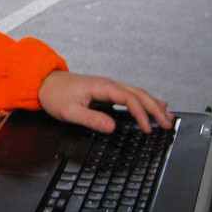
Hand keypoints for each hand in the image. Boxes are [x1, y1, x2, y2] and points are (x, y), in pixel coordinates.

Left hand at [37, 70, 172, 133]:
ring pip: (136, 93)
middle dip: (155, 109)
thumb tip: (111, 126)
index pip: (129, 99)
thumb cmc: (54, 94)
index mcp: (102, 87)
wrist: (43, 82)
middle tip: (168, 123)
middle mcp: (108, 84)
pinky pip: (129, 94)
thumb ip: (91, 119)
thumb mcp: (69, 111)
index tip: (148, 129)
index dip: (141, 114)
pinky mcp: (105, 91)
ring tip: (166, 115)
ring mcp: (107, 86)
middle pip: (139, 94)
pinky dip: (143, 101)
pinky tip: (149, 106)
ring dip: (152, 104)